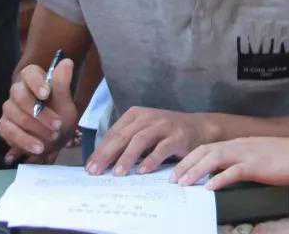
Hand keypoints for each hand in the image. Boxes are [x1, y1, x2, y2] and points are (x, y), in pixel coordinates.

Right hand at [0, 58, 77, 164]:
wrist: (54, 138)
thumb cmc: (59, 115)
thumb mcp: (65, 102)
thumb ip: (63, 83)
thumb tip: (67, 62)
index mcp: (33, 80)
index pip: (29, 73)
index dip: (35, 82)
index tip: (46, 94)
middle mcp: (18, 92)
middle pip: (20, 96)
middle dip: (40, 112)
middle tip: (58, 125)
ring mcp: (9, 109)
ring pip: (14, 114)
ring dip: (34, 128)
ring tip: (52, 138)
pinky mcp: (4, 126)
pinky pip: (8, 131)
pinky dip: (23, 140)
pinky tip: (37, 147)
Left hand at [85, 106, 214, 176]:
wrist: (199, 127)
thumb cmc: (166, 133)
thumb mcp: (144, 131)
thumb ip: (126, 142)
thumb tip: (102, 162)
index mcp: (136, 115)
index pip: (113, 133)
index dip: (100, 150)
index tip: (89, 167)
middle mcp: (148, 117)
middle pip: (123, 136)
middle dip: (107, 155)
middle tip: (95, 171)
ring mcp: (163, 125)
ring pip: (140, 140)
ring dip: (127, 157)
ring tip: (117, 173)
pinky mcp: (177, 136)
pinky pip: (162, 148)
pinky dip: (151, 160)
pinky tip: (142, 171)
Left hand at [172, 134, 288, 189]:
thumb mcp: (263, 156)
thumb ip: (246, 161)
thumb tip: (230, 173)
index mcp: (241, 143)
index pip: (209, 147)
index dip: (191, 158)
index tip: (178, 171)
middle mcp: (241, 145)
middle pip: (205, 151)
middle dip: (186, 164)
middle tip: (172, 179)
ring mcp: (249, 154)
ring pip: (214, 158)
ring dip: (195, 171)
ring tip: (183, 184)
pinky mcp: (258, 165)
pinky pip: (234, 171)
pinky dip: (219, 179)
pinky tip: (209, 188)